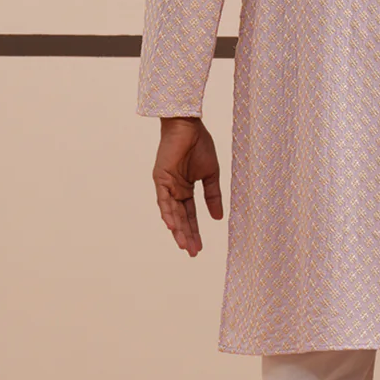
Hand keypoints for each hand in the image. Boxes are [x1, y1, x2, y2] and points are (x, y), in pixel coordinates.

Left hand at [151, 118, 223, 255]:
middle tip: (193, 253)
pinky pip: (163, 200)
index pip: (190, 215)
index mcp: (186, 189)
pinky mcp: (160, 179)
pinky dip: (167, 213)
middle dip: (187, 236)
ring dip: (177, 229)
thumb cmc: (200, 145)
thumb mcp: (210, 175)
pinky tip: (172, 227)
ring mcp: (166, 185)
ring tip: (183, 245)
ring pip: (171, 213)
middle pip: (181, 218)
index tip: (200, 248)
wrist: (189, 126)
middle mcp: (174, 190)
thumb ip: (212, 196)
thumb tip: (218, 218)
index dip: (195, 231)